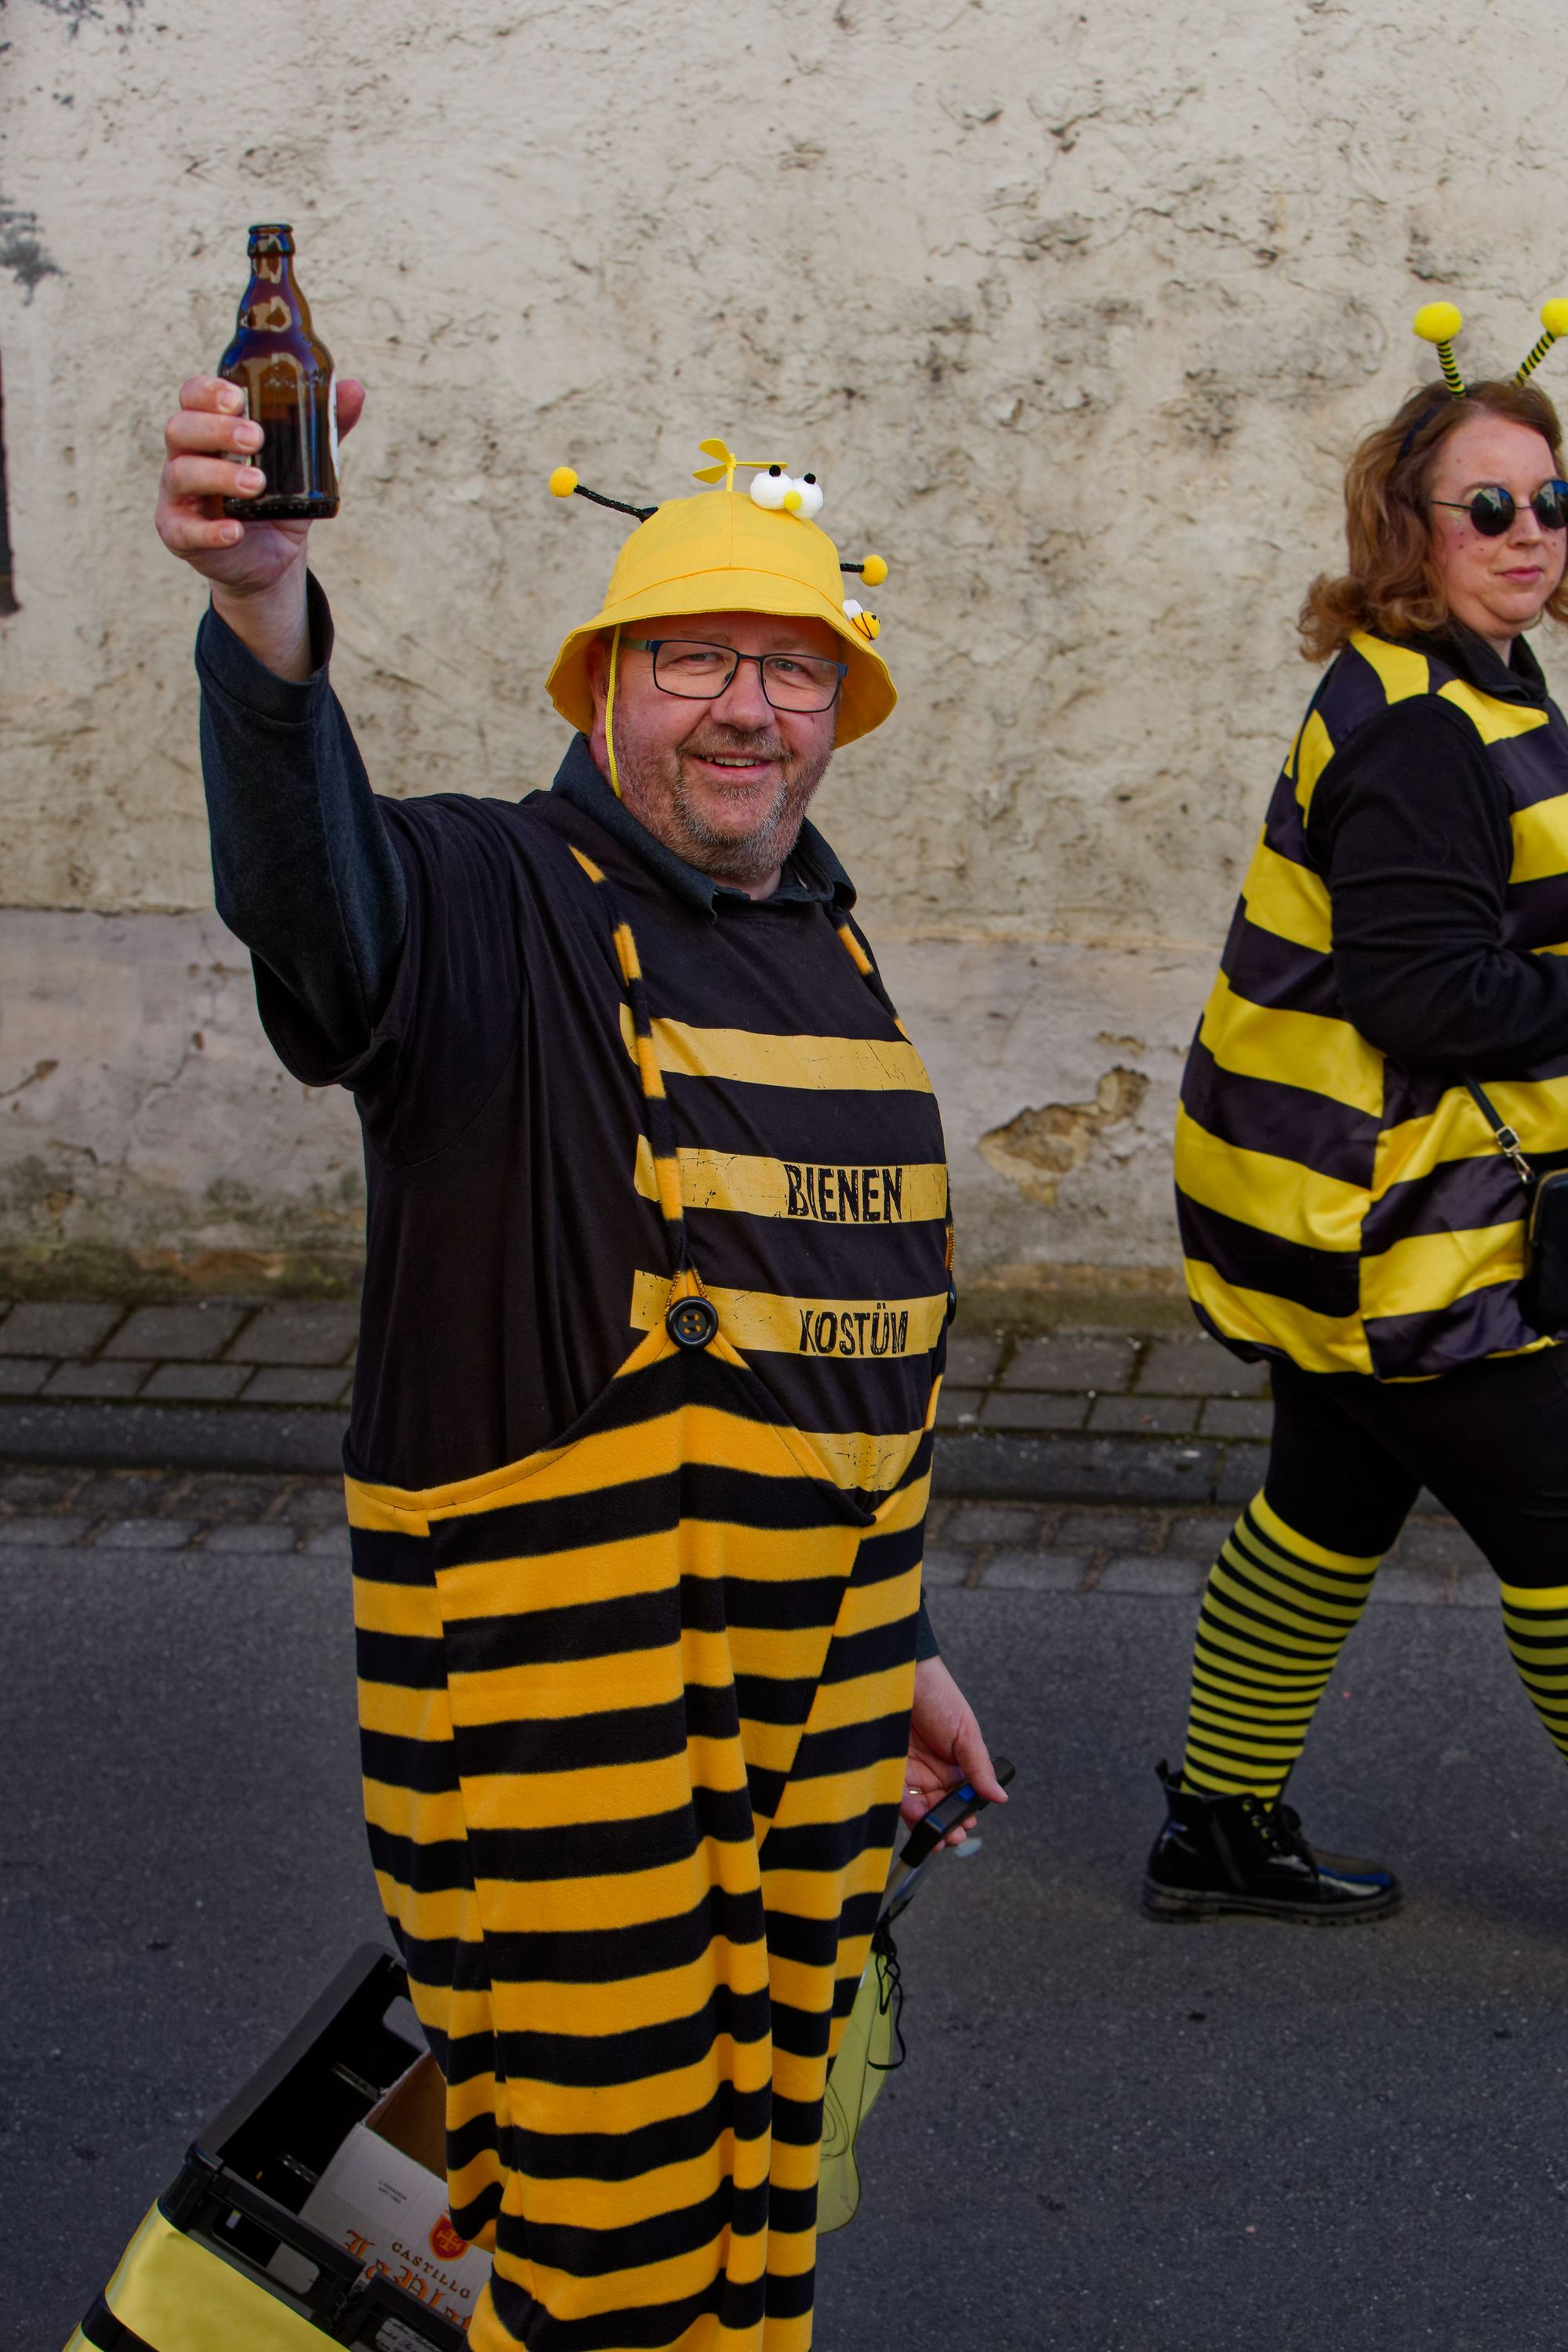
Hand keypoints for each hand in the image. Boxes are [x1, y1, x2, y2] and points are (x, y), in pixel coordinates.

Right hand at [154, 373, 365, 594]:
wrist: (269, 559)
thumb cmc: (275, 499)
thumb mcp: (302, 464)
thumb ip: (323, 429)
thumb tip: (354, 389)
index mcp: (208, 430)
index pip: (193, 397)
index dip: (207, 391)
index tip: (238, 397)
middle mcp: (186, 456)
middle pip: (181, 429)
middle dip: (217, 430)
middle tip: (255, 439)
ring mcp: (177, 496)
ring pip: (182, 475)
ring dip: (219, 476)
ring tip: (257, 483)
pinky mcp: (179, 534)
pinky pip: (185, 530)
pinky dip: (211, 531)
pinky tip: (235, 530)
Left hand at [901, 1654, 1007, 1849]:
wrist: (902, 1673)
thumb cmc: (938, 1694)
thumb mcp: (965, 1732)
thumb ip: (980, 1768)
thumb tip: (1000, 1797)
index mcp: (955, 1764)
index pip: (961, 1798)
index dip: (964, 1814)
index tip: (968, 1824)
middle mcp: (932, 1771)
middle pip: (940, 1808)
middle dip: (948, 1825)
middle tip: (955, 1834)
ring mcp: (909, 1771)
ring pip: (919, 1808)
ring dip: (930, 1826)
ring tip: (940, 1837)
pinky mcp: (887, 1769)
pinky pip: (897, 1797)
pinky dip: (908, 1811)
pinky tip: (920, 1819)